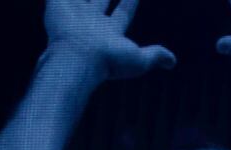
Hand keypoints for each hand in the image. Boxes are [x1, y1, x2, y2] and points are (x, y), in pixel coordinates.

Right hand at [44, 0, 174, 80]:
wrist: (77, 58)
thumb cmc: (107, 62)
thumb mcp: (138, 60)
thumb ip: (155, 56)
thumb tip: (172, 63)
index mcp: (108, 31)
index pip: (123, 11)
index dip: (130, 0)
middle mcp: (91, 21)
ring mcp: (74, 12)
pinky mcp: (57, 4)